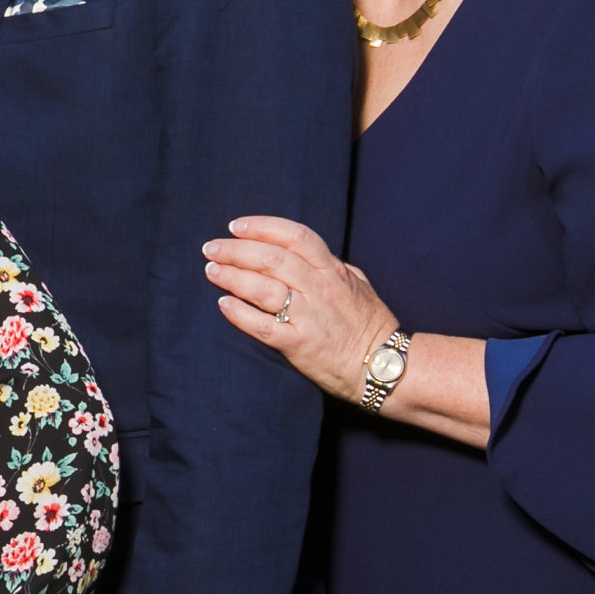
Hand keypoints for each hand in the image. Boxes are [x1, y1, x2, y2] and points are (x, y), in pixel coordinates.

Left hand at [204, 215, 394, 402]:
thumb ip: (330, 265)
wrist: (383, 367)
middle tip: (211, 249)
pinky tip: (223, 304)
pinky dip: (239, 313)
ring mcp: (308, 316)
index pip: (294, 236)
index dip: (261, 227)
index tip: (235, 226)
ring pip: (261, 288)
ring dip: (231, 276)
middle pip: (270, 258)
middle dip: (234, 250)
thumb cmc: (370, 324)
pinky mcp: (298, 344)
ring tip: (212, 271)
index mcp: (332, 270)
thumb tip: (302, 251)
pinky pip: (261, 325)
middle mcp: (319, 288)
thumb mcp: (358, 284)